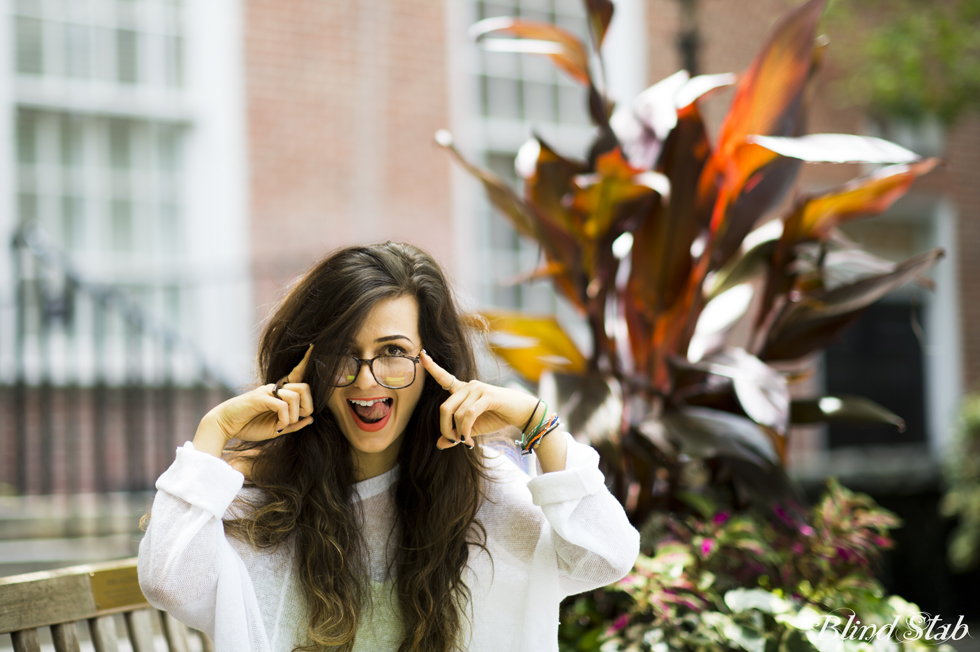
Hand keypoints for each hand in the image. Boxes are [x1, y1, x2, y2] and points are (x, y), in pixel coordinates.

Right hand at [193, 345, 314, 457]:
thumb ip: (292, 424)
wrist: (224, 426)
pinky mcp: (259, 397)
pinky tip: (277, 427)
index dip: (306, 362)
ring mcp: (267, 391)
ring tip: (284, 425)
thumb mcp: (276, 428)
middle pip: (304, 387)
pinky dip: (284, 419)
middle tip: (299, 418)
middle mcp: (274, 388)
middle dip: (308, 405)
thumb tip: (311, 418)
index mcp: (279, 393)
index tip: (313, 347)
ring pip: (295, 396)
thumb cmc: (248, 426)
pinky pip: (282, 406)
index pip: (297, 375)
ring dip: (294, 415)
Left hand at [420, 350, 539, 449]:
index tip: (421, 354)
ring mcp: (478, 389)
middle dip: (445, 428)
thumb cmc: (496, 418)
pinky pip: (468, 414)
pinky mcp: (487, 396)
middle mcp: (469, 386)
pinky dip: (466, 430)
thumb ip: (456, 434)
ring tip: (466, 442)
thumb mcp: (472, 429)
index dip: (432, 367)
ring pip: (457, 414)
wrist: (521, 414)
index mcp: (463, 390)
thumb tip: (440, 444)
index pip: (444, 377)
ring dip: (459, 433)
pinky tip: (469, 440)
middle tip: (454, 441)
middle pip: (445, 407)